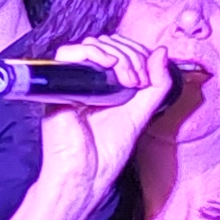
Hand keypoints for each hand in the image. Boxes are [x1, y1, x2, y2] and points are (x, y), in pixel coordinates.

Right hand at [25, 31, 173, 217]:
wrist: (85, 175)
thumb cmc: (106, 154)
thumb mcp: (142, 113)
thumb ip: (156, 85)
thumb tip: (162, 52)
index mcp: (105, 86)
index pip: (120, 51)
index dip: (137, 53)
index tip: (148, 76)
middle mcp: (87, 81)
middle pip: (108, 43)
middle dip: (131, 54)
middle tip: (139, 80)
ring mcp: (71, 82)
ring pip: (92, 44)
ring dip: (119, 54)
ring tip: (129, 80)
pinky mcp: (57, 86)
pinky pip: (68, 54)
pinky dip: (93, 53)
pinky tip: (110, 66)